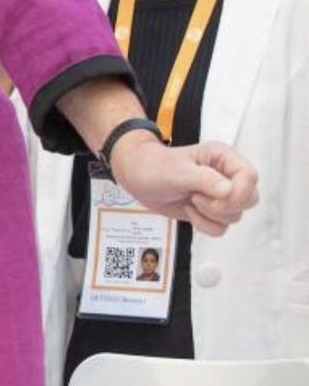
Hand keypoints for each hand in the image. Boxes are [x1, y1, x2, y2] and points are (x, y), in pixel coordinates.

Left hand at [110, 130, 259, 236]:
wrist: (135, 177)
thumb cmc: (153, 166)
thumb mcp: (177, 171)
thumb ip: (205, 180)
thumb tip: (230, 191)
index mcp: (222, 157)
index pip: (250, 176)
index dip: (240, 191)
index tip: (217, 196)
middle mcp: (225, 175)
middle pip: (249, 199)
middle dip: (223, 206)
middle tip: (197, 198)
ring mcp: (219, 194)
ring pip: (235, 216)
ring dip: (210, 215)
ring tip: (190, 199)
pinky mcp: (211, 210)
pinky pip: (221, 228)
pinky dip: (204, 224)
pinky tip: (188, 209)